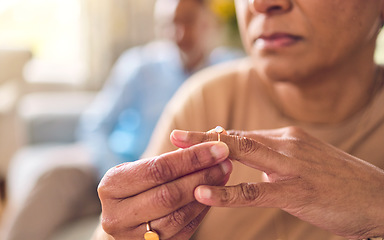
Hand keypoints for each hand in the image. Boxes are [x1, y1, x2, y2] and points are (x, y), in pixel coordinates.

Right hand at [97, 141, 231, 239]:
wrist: (124, 216)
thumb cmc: (137, 185)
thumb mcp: (143, 168)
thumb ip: (172, 157)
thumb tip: (211, 138)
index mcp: (111, 186)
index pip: (157, 170)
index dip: (191, 158)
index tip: (218, 147)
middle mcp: (116, 215)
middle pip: (168, 195)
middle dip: (202, 176)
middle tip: (225, 162)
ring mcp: (132, 237)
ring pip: (178, 215)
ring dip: (207, 194)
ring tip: (223, 174)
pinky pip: (184, 229)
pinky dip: (202, 210)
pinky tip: (214, 193)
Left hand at [171, 127, 383, 238]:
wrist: (378, 198)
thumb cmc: (339, 181)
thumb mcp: (305, 161)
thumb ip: (276, 157)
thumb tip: (251, 160)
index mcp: (288, 137)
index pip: (244, 134)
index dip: (216, 138)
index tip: (192, 138)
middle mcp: (287, 144)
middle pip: (237, 137)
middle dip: (203, 137)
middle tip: (175, 136)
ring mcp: (291, 166)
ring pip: (242, 155)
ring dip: (207, 155)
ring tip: (178, 154)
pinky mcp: (295, 192)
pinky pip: (253, 191)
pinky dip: (226, 192)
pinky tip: (204, 193)